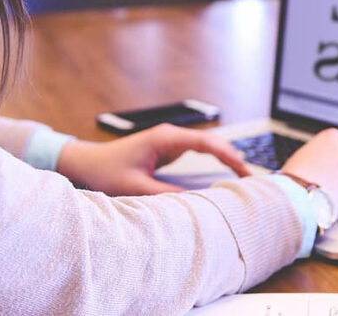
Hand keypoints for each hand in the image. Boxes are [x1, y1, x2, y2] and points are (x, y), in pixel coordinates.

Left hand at [57, 124, 249, 195]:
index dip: (228, 156)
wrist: (87, 162)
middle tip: (250, 177)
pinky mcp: (168, 148)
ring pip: (207, 145)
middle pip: (212, 141)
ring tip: (244, 174)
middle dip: (232, 156)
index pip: (206, 143)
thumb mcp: (136, 187)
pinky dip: (214, 159)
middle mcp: (170, 136)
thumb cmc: (106, 171)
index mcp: (165, 139)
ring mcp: (170, 141)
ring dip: (225, 157)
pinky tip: (226, 169)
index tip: (243, 171)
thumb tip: (195, 202)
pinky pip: (198, 151)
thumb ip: (165, 195)